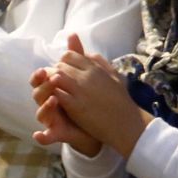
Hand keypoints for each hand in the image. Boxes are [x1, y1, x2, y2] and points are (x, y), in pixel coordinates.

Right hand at [31, 64, 102, 155]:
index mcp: (52, 90)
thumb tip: (72, 34)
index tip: (44, 69)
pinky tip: (39, 135)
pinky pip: (47, 136)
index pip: (40, 80)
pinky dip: (42, 136)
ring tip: (54, 99)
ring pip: (40, 113)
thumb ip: (75, 57)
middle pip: (38, 94)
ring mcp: (51, 119)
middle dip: (42, 87)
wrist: (97, 123)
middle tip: (52, 79)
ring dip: (45, 107)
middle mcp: (48, 104)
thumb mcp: (81, 77)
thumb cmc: (84, 98)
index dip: (39, 75)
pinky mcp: (57, 133)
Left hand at [35, 34, 149, 157]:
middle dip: (54, 73)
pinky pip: (56, 94)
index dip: (63, 63)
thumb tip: (87, 54)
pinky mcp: (75, 105)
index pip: (69, 55)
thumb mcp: (114, 75)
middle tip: (56, 84)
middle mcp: (87, 75)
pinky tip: (55, 102)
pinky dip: (53, 96)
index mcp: (95, 67)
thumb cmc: (121, 101)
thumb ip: (100, 63)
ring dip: (51, 84)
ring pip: (55, 78)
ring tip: (54, 92)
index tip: (64, 72)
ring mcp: (80, 90)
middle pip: (60, 66)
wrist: (126, 123)